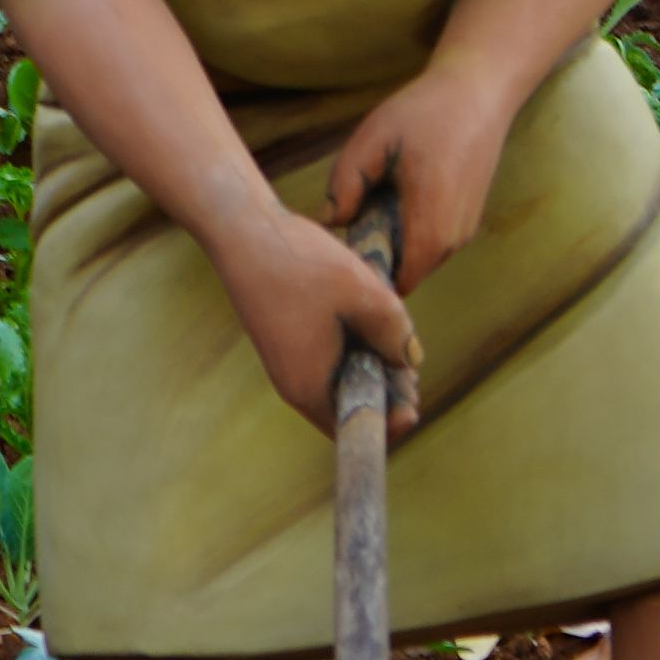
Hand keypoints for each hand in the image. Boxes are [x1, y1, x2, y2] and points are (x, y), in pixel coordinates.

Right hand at [211, 201, 422, 433]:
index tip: (414, 403)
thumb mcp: (366, 295)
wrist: (245, 230)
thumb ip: (396, 334)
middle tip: (411, 371)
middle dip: (385, 395)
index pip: (352, 428)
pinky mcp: (287, 342)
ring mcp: (288, 362)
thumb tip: (410, 360)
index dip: (389, 423)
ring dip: (371, 370)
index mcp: (309, 385)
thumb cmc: (302, 262)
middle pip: (349, 408)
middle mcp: (294, 384)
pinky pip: (328, 362)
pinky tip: (374, 324)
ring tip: (398, 345)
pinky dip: (353, 352)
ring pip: (340, 382)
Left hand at [326, 68, 517, 292]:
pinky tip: (398, 200)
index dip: (369, 276)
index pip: (399, 280)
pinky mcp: (470, 220)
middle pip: (407, 275)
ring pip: (421, 262)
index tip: (345, 252)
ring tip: (375, 207)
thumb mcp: (372, 139)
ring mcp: (467, 229)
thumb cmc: (425, 111)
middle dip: (379, 261)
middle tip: (354, 223)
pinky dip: (411, 236)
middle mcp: (455, 234)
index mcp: (431, 218)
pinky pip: (434, 246)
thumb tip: (332, 223)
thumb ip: (344, 184)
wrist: (479, 92)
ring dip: (395, 248)